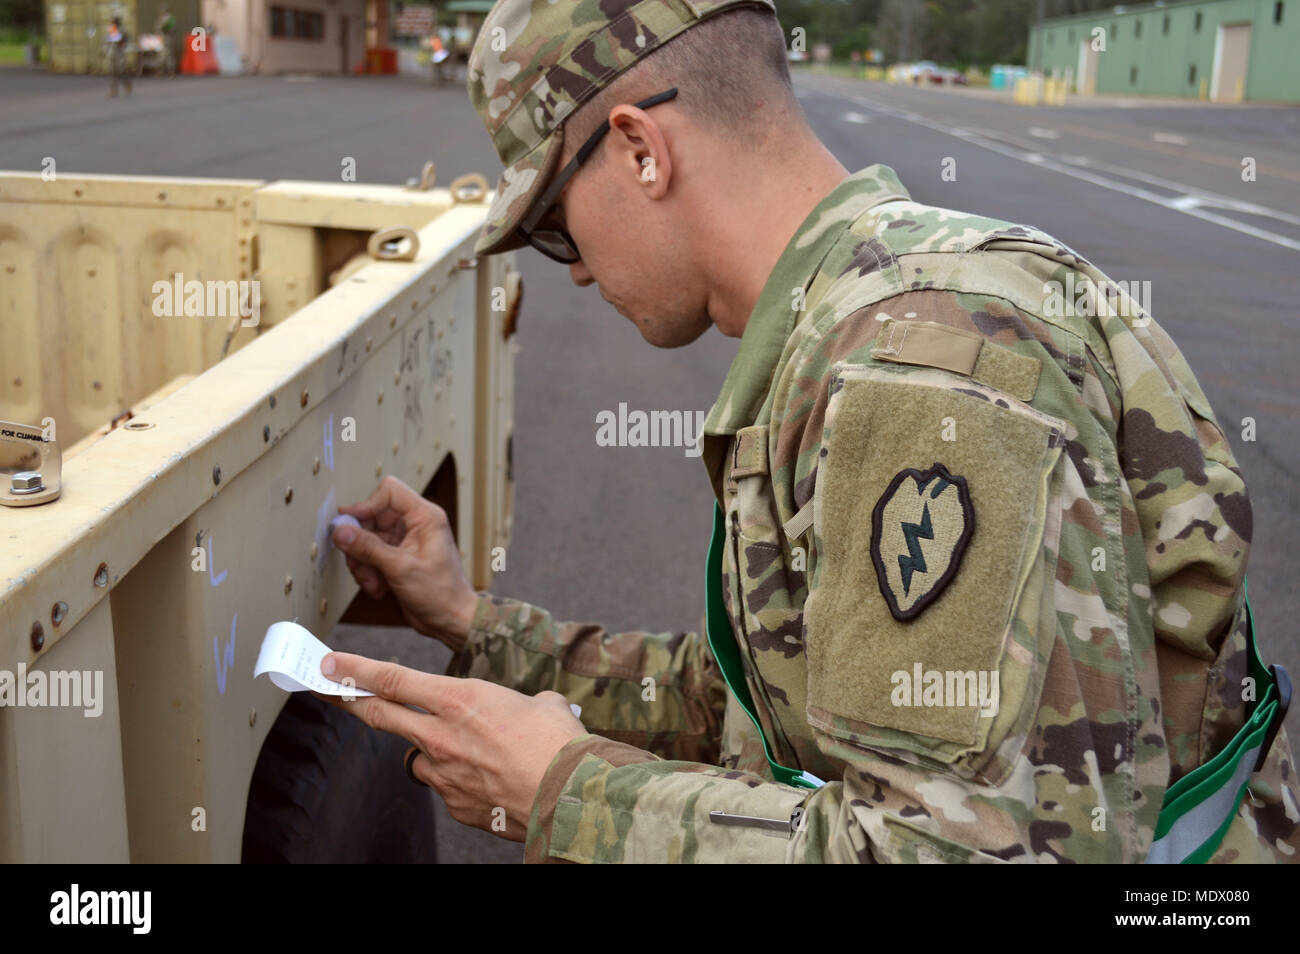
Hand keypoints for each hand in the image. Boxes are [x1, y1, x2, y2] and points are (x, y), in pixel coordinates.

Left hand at [317, 652, 585, 840]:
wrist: (569, 796)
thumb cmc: (559, 746)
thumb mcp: (542, 705)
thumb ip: (525, 703)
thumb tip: (536, 706)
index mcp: (459, 700)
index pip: (392, 679)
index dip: (355, 670)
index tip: (330, 663)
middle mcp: (441, 735)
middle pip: (380, 715)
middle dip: (348, 700)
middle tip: (327, 690)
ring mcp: (443, 773)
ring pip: (418, 756)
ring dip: (429, 751)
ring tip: (471, 753)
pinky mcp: (453, 804)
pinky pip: (445, 787)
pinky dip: (459, 781)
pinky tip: (489, 781)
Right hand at [332, 476, 477, 651]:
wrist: (450, 620)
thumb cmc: (441, 593)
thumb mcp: (400, 568)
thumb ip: (368, 548)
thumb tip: (340, 530)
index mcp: (425, 516)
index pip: (389, 491)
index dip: (366, 505)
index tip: (350, 525)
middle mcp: (414, 524)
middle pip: (371, 517)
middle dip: (361, 544)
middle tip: (360, 565)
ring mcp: (404, 541)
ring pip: (366, 539)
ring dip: (363, 563)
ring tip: (373, 583)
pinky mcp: (396, 557)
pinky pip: (369, 555)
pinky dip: (368, 572)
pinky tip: (378, 589)